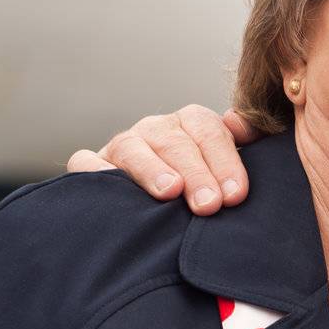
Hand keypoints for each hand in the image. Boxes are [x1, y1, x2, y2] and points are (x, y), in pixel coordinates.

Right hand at [66, 107, 259, 214]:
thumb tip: (244, 124)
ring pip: (133, 148)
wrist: (161, 201)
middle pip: (175, 143)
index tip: (235, 194)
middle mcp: (156, 129)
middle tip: (210, 205)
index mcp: (191, 123)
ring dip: (152, 170)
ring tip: (171, 192)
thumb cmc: (203, 184)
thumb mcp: (226, 162)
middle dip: (196, 174)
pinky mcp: (90, 165)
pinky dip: (94, 172)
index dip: (225, 161)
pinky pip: (85, 163)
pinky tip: (111, 187)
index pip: (209, 132)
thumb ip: (242, 141)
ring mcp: (122, 146)